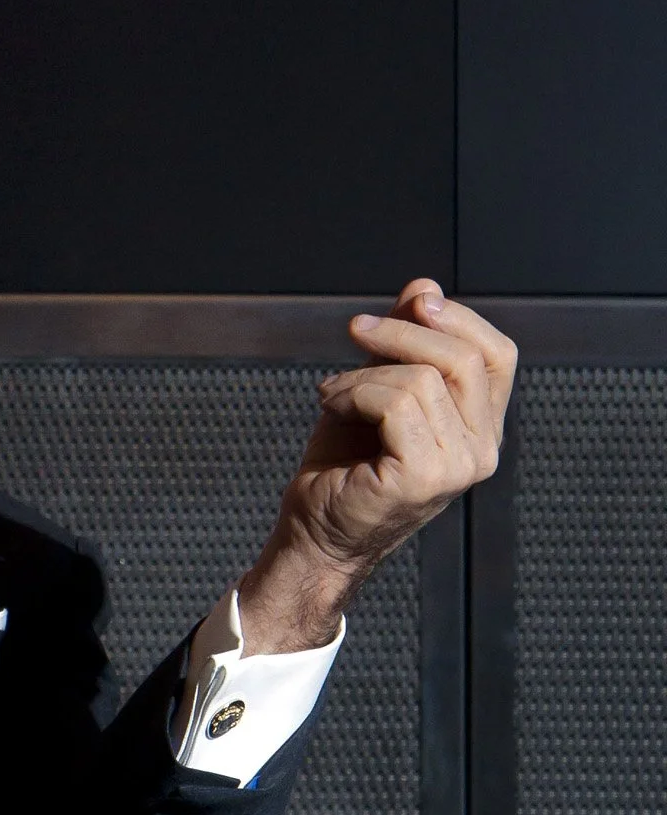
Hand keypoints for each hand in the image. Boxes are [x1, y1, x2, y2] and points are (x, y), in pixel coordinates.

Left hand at [237, 281, 516, 650]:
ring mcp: (460, 468)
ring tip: (335, 392)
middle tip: (355, 330)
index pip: (499, 354)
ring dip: (361, 372)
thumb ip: (405, 339)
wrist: (316, 526)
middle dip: (401, 330)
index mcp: (481, 426)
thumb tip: (426, 287)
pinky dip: (352, 392)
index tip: (416, 301)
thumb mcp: (377, 382)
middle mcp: (483, 450)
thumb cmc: (346, 459)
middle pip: (464, 357)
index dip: (460, 317)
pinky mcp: (426, 477)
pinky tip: (331, 404)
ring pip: (422, 377)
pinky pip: (394, 403)